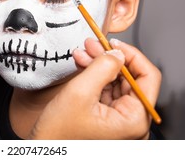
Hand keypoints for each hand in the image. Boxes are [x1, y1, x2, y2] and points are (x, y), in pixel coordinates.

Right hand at [29, 38, 161, 138]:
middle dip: (110, 58)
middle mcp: (131, 122)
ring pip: (117, 82)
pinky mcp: (108, 118)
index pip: (147, 77)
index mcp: (133, 120)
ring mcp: (120, 120)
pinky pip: (106, 90)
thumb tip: (117, 52)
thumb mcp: (80, 92)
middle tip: (93, 44)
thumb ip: (102, 68)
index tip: (113, 43)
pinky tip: (83, 63)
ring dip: (99, 64)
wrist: (43, 147)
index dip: (131, 56)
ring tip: (83, 52)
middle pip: (130, 78)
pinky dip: (94, 75)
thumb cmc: (58, 132)